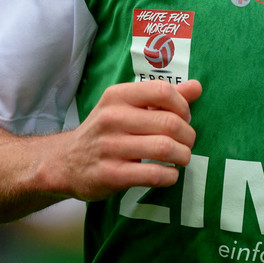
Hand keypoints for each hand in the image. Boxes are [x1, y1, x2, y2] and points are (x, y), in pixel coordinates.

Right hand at [53, 79, 202, 201]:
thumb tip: (197, 87)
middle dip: (188, 135)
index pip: (163, 91)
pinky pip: (153, 174)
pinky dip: (170, 175)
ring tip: (181, 157)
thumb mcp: (127, 106)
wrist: (66, 162)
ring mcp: (110, 147)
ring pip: (164, 148)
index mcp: (118, 95)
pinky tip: (169, 173)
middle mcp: (112, 118)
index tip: (184, 117)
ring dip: (183, 155)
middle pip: (169, 123)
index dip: (183, 106)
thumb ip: (162, 97)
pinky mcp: (110, 174)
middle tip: (187, 142)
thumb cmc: (106, 131)